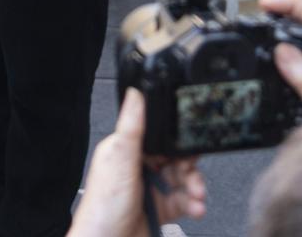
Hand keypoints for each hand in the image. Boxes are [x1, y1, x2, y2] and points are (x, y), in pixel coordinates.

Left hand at [64, 89, 206, 236]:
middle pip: (175, 159)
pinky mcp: (160, 209)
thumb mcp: (120, 161)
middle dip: (191, 167)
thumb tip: (136, 92)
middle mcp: (139, 167)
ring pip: (183, 180)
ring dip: (195, 187)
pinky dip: (194, 204)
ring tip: (198, 196)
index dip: (177, 139)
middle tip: (195, 174)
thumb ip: (132, 128)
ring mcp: (150, 189)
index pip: (159, 137)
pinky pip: (184, 201)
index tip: (192, 142)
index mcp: (127, 150)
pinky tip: (196, 207)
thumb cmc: (103, 208)